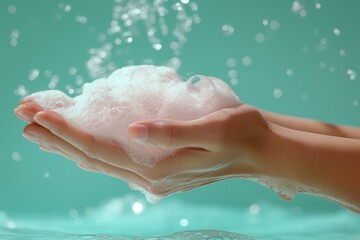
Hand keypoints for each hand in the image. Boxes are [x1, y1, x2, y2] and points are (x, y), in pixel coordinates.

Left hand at [15, 100, 269, 198]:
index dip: (68, 131)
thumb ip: (172, 132)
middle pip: (92, 157)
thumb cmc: (241, 134)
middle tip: (26, 119)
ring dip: (69, 145)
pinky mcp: (158, 166)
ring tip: (42, 131)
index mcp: (158, 167)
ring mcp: (153, 173)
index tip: (40, 114)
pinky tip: (82, 143)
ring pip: (100, 160)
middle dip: (57, 138)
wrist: (260, 150)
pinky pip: (114, 159)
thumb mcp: (212, 129)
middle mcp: (150, 175)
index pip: (101, 148)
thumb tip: (133, 130)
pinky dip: (91, 148)